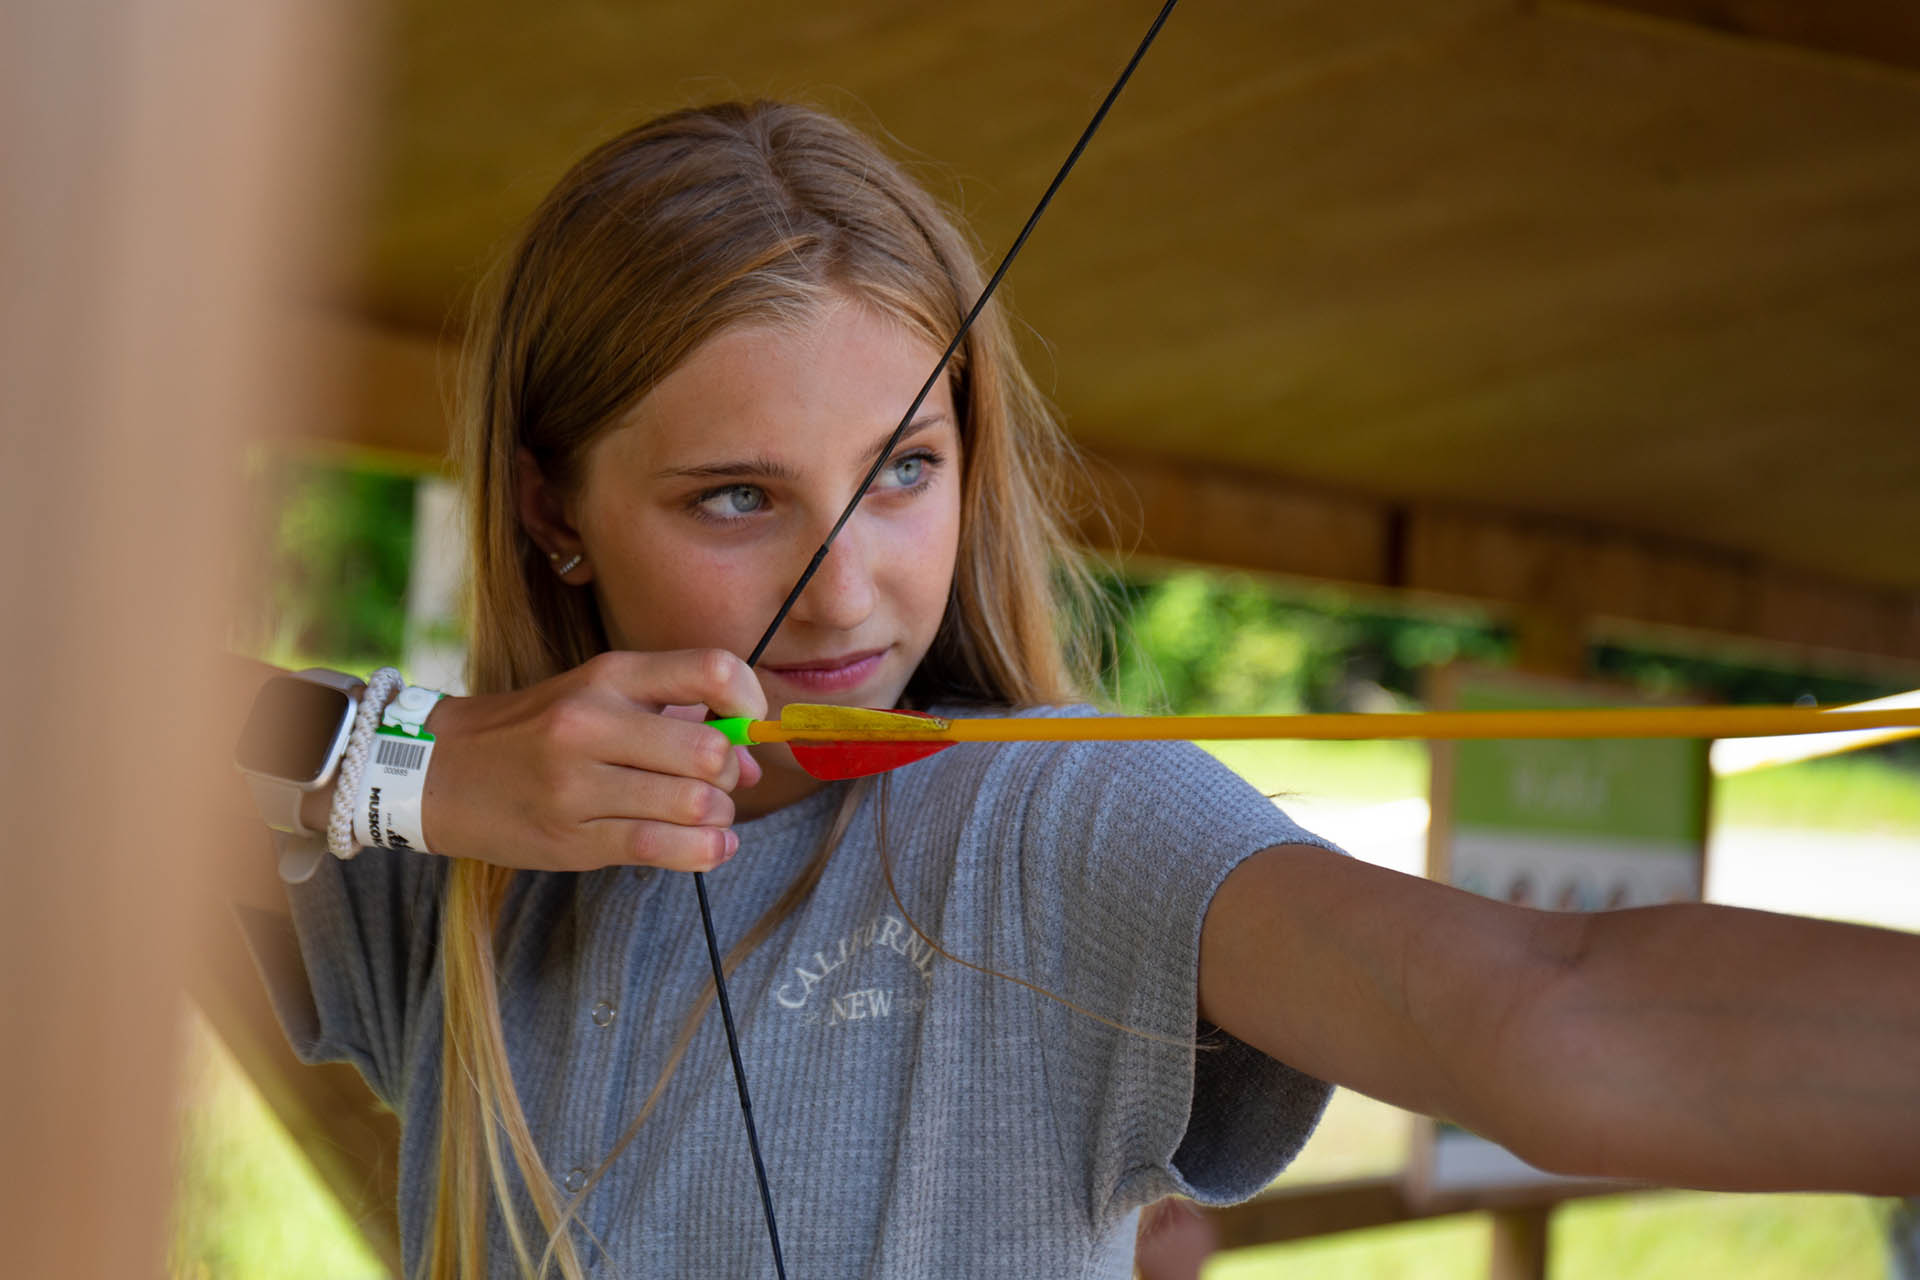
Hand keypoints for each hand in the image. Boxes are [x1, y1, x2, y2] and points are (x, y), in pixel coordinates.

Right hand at [416, 649, 765, 872]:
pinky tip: (711, 847)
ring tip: (707, 817)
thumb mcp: (598, 697)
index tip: (748, 721)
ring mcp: (579, 783)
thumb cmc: (535, 732)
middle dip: (730, 775)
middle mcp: (592, 722)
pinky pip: (662, 848)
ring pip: (694, 805)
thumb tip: (751, 760)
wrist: (439, 772)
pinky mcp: (572, 838)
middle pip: (710, 751)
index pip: (710, 670)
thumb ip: (676, 719)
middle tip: (719, 784)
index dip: (749, 699)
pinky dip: (704, 852)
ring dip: (719, 817)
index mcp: (608, 676)